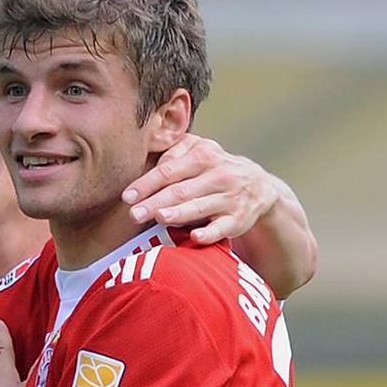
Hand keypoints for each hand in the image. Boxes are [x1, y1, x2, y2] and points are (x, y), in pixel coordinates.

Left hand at [122, 134, 278, 244]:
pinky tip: (195, 236)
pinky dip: (209, 233)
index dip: (147, 183)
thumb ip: (174, 153)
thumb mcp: (198, 151)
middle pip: (181, 190)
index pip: (170, 170)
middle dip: (155, 202)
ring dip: (179, 213)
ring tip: (158, 218)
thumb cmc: (214, 169)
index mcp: (204, 156)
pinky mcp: (238, 219)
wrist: (258, 186)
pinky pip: (222, 228)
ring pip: (200, 207)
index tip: (127, 196)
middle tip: (133, 214)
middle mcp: (219, 175)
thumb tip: (150, 164)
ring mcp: (230, 198)